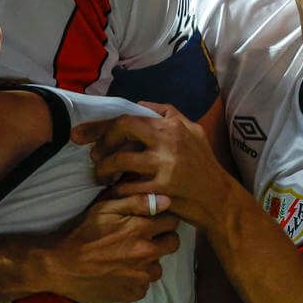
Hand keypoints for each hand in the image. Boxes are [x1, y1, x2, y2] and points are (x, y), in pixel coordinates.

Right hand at [43, 193, 180, 302]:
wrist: (62, 266)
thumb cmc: (82, 234)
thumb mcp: (105, 209)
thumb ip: (137, 201)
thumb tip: (166, 201)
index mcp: (141, 230)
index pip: (172, 222)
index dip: (163, 219)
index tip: (153, 222)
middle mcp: (146, 254)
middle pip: (173, 244)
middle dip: (162, 239)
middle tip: (144, 239)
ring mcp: (141, 276)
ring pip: (159, 267)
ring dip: (149, 262)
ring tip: (130, 259)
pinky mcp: (133, 293)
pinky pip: (145, 286)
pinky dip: (137, 280)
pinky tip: (121, 273)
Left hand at [73, 109, 228, 227]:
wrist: (219, 199)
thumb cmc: (203, 165)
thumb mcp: (193, 132)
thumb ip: (169, 114)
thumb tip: (140, 104)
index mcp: (172, 126)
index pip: (129, 116)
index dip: (103, 125)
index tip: (84, 134)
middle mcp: (168, 141)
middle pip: (122, 128)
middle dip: (102, 141)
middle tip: (94, 154)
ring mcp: (165, 165)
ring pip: (120, 160)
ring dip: (103, 168)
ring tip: (101, 174)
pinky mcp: (162, 190)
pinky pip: (127, 187)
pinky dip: (117, 189)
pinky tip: (116, 191)